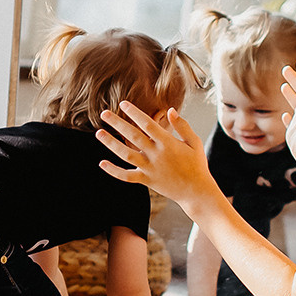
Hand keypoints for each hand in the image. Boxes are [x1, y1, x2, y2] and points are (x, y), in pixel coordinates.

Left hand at [97, 102, 220, 208]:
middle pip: (133, 136)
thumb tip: (170, 110)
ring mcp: (150, 168)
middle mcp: (157, 154)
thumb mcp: (194, 142)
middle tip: (104, 114)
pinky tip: (102, 163)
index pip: (147, 124)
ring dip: (111, 143)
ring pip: (126, 155)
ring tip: (99, 133)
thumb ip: (182, 126)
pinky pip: (127, 176)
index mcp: (168, 143)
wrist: (196, 192)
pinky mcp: (146, 180)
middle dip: (117, 123)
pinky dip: (114, 171)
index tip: (123, 104)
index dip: (134, 113)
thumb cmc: (197, 165)